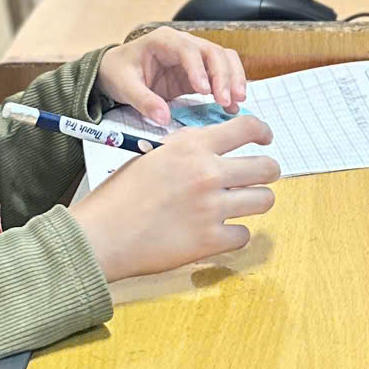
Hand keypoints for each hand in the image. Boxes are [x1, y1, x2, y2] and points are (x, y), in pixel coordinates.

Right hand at [73, 117, 279, 277]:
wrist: (101, 235)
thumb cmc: (119, 196)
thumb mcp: (153, 155)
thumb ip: (187, 150)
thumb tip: (214, 147)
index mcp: (192, 146)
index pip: (247, 128)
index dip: (263, 132)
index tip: (266, 139)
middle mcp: (207, 173)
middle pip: (267, 167)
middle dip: (267, 172)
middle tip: (258, 178)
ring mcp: (211, 208)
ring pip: (264, 200)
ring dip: (254, 203)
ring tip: (238, 206)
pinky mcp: (209, 241)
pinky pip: (244, 235)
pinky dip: (233, 235)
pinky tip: (217, 233)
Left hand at [98, 29, 245, 123]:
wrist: (116, 71)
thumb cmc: (118, 72)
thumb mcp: (124, 86)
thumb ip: (143, 101)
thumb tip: (164, 118)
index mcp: (163, 40)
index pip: (188, 50)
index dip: (198, 69)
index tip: (203, 91)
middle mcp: (183, 43)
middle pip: (213, 52)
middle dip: (223, 75)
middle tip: (226, 100)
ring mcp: (193, 56)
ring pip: (223, 59)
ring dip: (233, 79)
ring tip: (236, 101)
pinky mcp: (197, 71)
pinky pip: (220, 74)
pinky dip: (229, 87)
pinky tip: (232, 105)